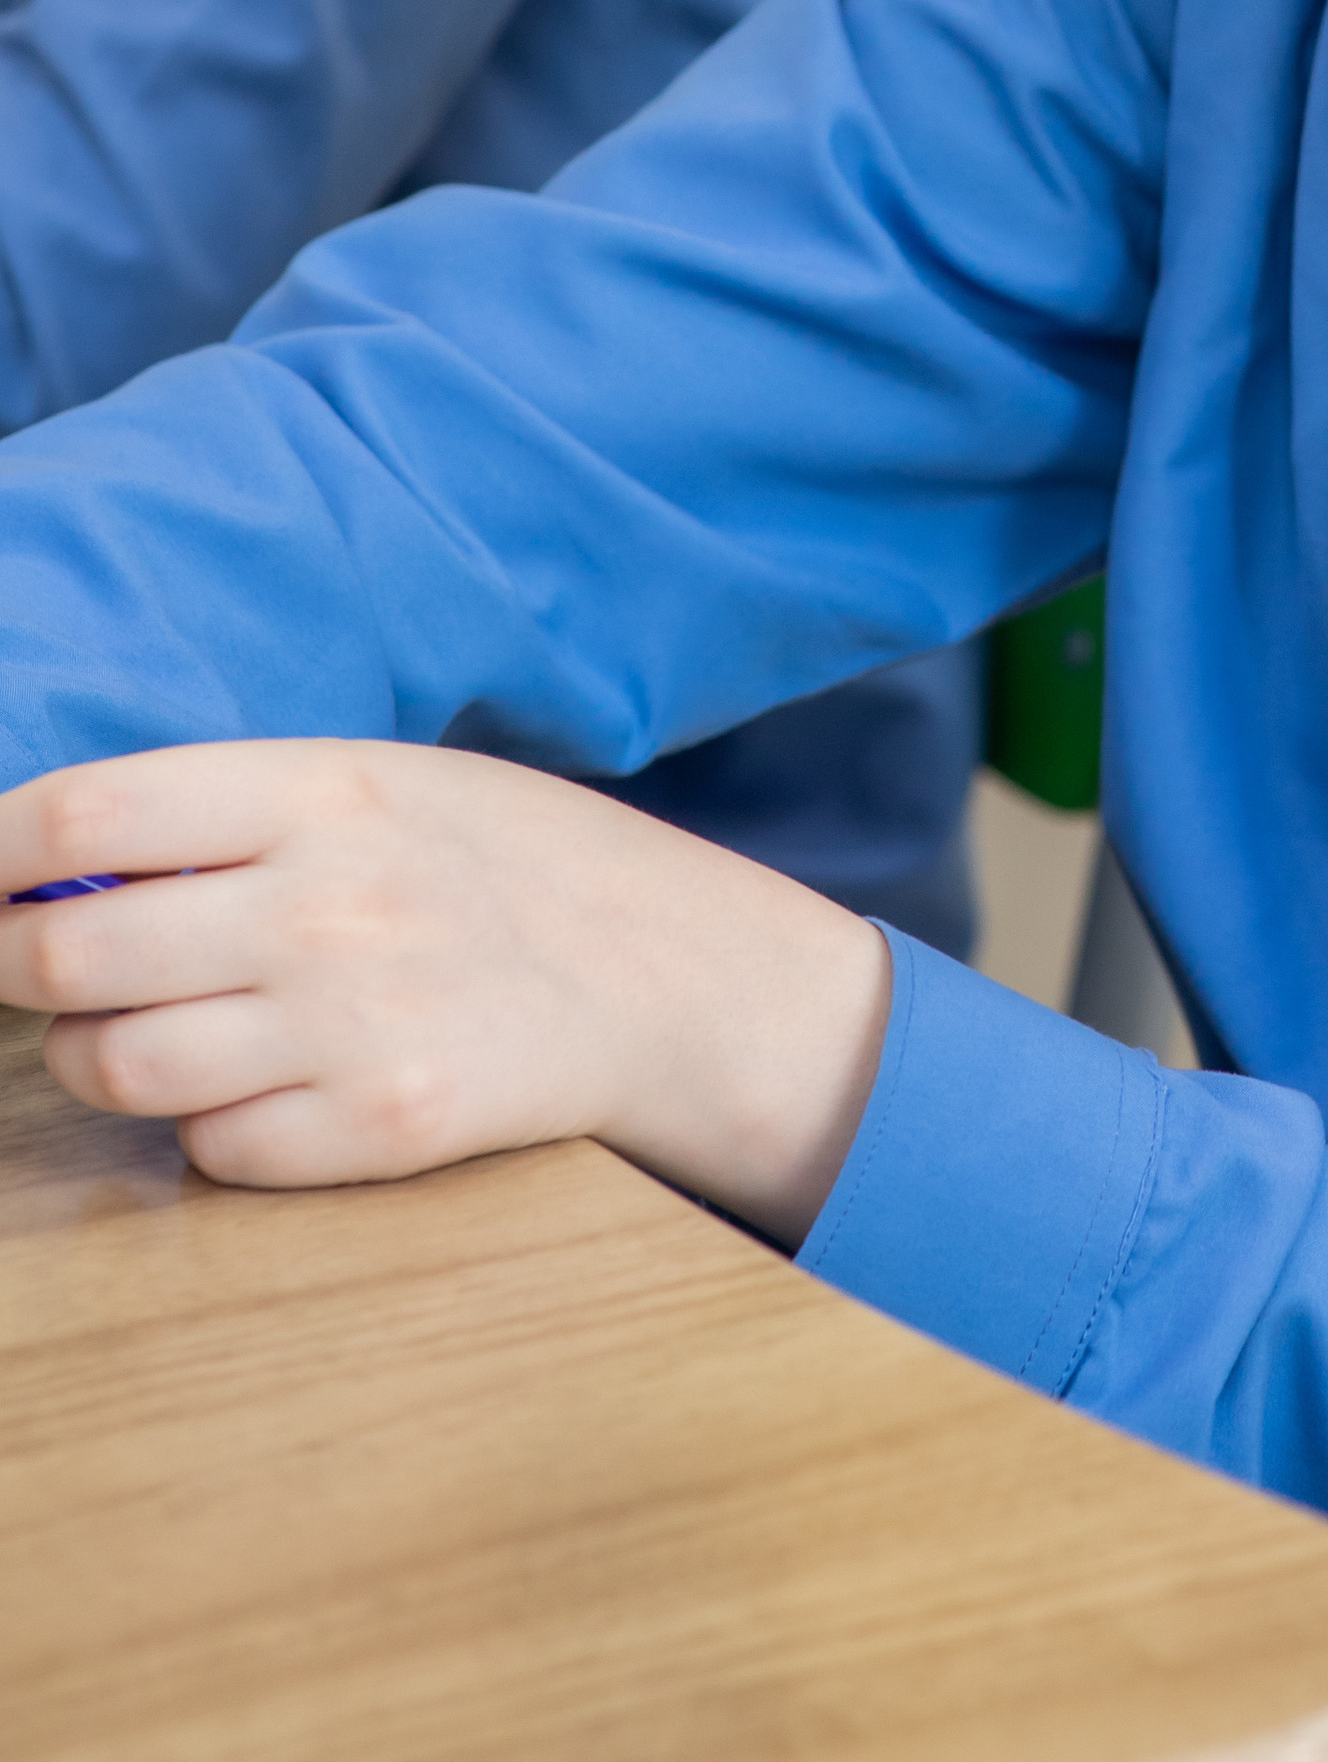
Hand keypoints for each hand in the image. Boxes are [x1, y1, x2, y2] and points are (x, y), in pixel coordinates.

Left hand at [0, 740, 893, 1242]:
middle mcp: (329, 906)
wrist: (659, 972)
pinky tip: (248, 1083)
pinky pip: (209, 1148)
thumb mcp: (374, 784)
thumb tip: (47, 865)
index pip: (85, 816)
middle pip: (72, 955)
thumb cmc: (493, 862)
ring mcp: (353, 1027)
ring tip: (133, 1028)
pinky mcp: (378, 1132)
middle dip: (15, 965)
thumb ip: (224, 818)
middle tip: (27, 963)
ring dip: (94, 1054)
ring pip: (118, 1067)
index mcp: (323, 791)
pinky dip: (201, 1125)